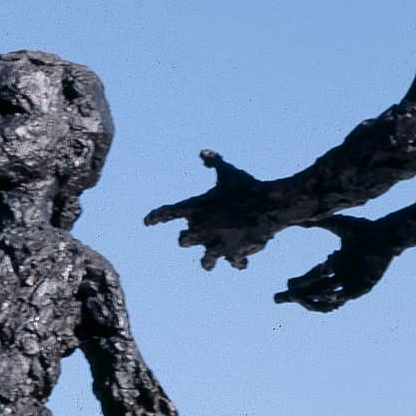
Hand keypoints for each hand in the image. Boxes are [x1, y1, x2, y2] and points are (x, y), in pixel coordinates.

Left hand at [142, 150, 291, 268]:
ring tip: (209, 262)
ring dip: (208, 261)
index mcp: (196, 208)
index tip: (147, 222)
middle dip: (188, 238)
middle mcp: (202, 229)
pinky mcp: (234, 253)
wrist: (268, 204)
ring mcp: (217, 244)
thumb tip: (203, 152)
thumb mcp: (229, 172)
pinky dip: (238, 262)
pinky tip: (241, 262)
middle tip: (191, 236)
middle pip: (183, 241)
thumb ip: (214, 162)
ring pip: (206, 261)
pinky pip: (234, 263)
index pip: (167, 213)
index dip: (155, 217)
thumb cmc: (247, 186)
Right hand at [277, 215, 401, 312]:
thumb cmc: (364, 229)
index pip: (312, 278)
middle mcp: (341, 276)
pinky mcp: (362, 287)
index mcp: (335, 264)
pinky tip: (316, 295)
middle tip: (277, 299)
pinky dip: (329, 298)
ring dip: (311, 300)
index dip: (298, 283)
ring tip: (296, 298)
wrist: (385, 235)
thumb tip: (298, 218)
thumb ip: (317, 222)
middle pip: (314, 291)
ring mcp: (351, 283)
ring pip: (327, 299)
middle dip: (295, 297)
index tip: (286, 283)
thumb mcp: (336, 224)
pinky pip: (343, 297)